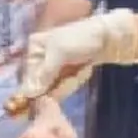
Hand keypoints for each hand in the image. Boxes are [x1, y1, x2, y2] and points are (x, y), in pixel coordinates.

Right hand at [19, 10, 137, 102]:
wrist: (110, 37)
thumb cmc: (82, 38)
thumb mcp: (60, 53)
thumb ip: (43, 74)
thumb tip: (27, 94)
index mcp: (34, 48)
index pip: (27, 76)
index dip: (34, 90)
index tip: (40, 100)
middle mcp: (40, 58)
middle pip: (39, 85)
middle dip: (56, 85)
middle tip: (71, 75)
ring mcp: (53, 67)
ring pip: (53, 88)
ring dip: (68, 83)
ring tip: (80, 68)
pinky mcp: (65, 74)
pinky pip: (63, 87)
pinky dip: (73, 82)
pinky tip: (83, 69)